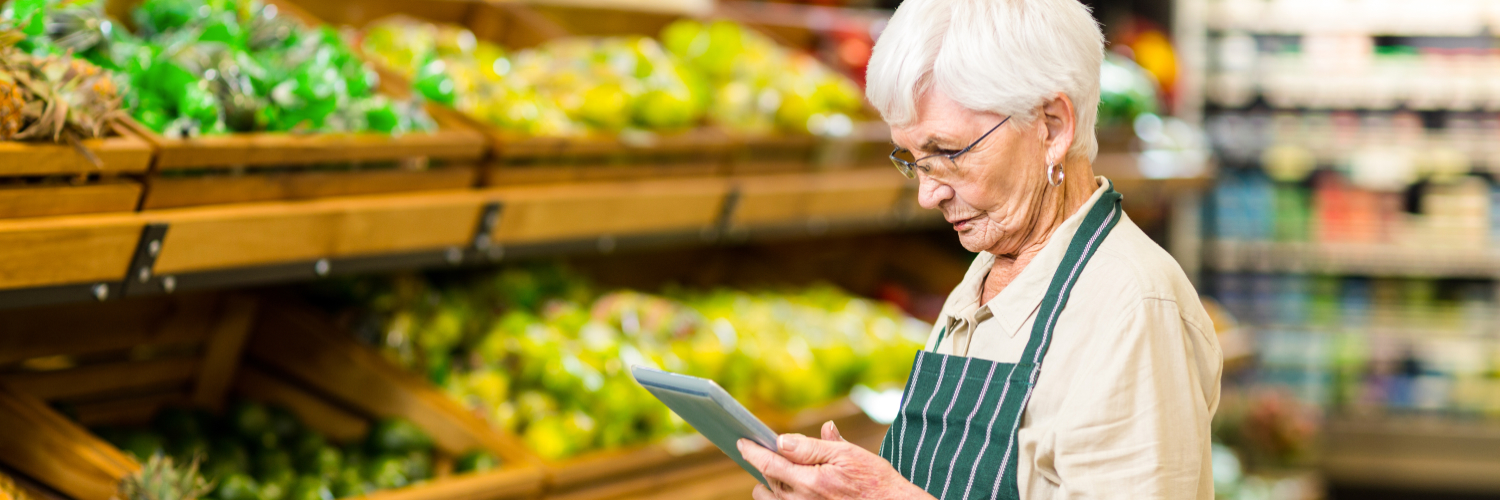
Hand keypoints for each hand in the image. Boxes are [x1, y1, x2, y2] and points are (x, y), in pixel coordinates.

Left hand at [737, 421, 934, 499]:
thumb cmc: (873, 479)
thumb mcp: (847, 454)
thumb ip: (812, 447)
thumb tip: (782, 440)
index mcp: (811, 482)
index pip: (770, 465)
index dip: (752, 452)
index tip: (741, 441)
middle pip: (768, 482)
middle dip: (763, 466)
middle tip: (762, 453)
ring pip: (773, 499)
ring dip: (769, 486)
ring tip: (773, 475)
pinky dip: (780, 498)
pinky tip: (785, 490)